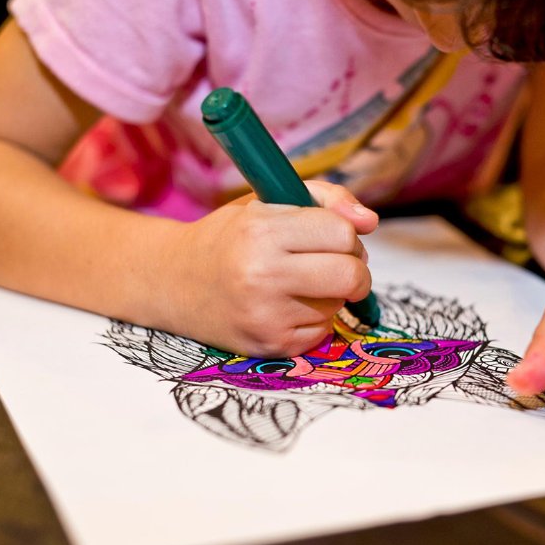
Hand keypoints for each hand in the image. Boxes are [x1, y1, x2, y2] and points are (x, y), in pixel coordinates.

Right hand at [158, 180, 377, 355]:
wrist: (174, 283)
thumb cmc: (231, 236)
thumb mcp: (268, 202)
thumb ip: (326, 199)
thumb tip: (371, 220)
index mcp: (262, 230)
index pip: (342, 232)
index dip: (346, 233)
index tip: (332, 236)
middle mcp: (263, 274)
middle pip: (352, 274)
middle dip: (355, 267)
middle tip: (336, 263)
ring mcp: (266, 315)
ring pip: (339, 304)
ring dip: (331, 293)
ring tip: (297, 283)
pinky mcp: (272, 345)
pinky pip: (323, 331)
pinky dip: (315, 319)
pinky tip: (286, 306)